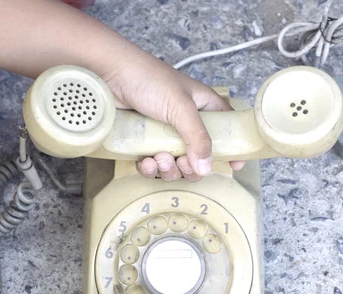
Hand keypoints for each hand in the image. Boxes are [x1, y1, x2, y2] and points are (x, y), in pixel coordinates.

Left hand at [102, 49, 244, 180]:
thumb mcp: (181, 108)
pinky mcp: (145, 143)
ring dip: (169, 169)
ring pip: (176, 166)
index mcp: (203, 108)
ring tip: (158, 158)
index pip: (226, 129)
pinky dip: (151, 169)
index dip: (231, 148)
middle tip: (180, 162)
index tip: (234, 165)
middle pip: (200, 158)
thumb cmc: (148, 79)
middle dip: (190, 167)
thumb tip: (206, 169)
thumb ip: (198, 139)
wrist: (108, 75)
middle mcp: (186, 123)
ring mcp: (165, 134)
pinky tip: (145, 162)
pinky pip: (154, 167)